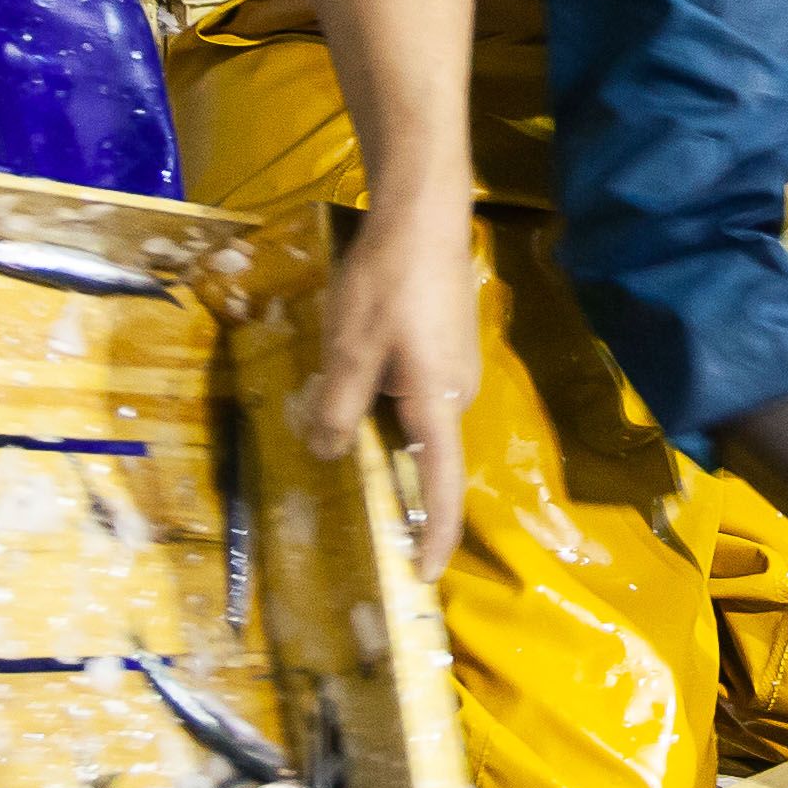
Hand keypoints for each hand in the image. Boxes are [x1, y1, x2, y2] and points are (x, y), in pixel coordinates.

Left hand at [309, 183, 474, 572]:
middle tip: (340, 457)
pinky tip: (360, 359)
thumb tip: (329, 454)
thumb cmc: (388, 282)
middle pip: (423, 450)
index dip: (434, 535)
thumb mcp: (349, 348)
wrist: (423, 210)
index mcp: (437, 405)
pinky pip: (417, 388)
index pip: (442, 488)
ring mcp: (458, 366)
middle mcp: (458, 394)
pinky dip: (388, 391)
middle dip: (387, 464)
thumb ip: (338, 409)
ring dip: (380, 418)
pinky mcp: (449, 342)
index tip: (426, 576)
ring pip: (415, 415)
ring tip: (338, 393)